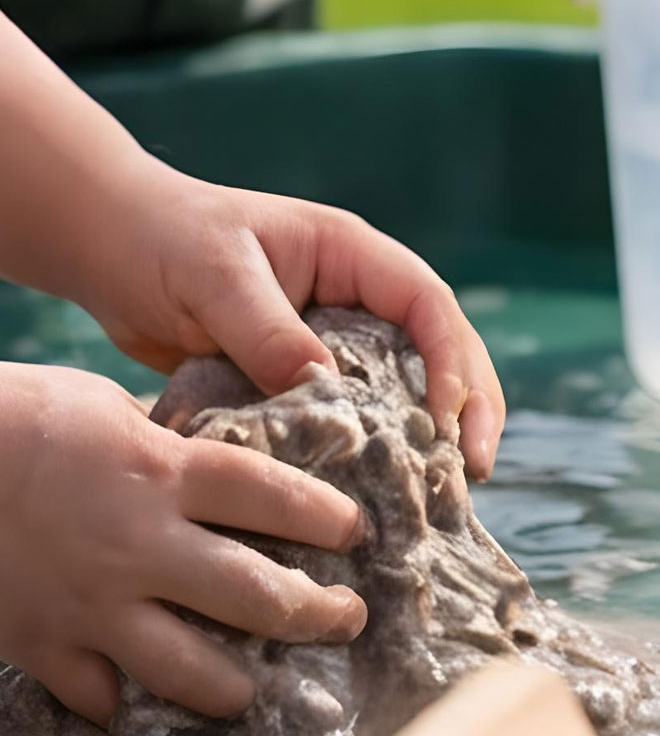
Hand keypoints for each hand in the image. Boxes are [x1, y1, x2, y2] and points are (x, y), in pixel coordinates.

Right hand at [0, 365, 367, 727]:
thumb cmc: (14, 416)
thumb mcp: (105, 409)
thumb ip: (165, 448)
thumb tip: (216, 464)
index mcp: (164, 471)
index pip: (275, 498)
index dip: (327, 518)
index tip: (355, 532)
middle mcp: (141, 545)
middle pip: (257, 595)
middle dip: (316, 614)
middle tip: (347, 620)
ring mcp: (91, 603)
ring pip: (191, 668)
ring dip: (238, 683)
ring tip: (261, 686)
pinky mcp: (40, 644)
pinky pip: (101, 695)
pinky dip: (127, 704)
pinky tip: (150, 707)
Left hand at [70, 172, 507, 478]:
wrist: (109, 251)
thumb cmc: (162, 242)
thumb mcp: (214, 278)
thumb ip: (267, 330)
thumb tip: (320, 388)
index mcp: (352, 256)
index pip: (427, 304)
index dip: (450, 359)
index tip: (445, 417)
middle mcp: (358, 297)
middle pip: (440, 349)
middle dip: (468, 406)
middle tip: (475, 467)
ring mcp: (335, 338)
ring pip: (406, 387)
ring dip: (429, 435)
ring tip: (446, 492)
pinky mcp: (302, 377)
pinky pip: (353, 415)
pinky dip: (371, 452)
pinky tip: (377, 494)